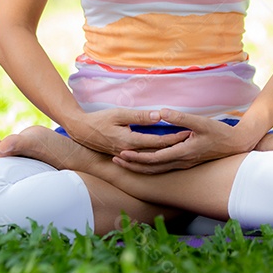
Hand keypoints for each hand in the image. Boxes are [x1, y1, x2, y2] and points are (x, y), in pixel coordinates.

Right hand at [64, 108, 190, 157]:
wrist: (81, 131)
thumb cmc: (99, 120)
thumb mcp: (119, 114)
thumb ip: (140, 116)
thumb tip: (159, 116)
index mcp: (130, 142)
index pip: (158, 142)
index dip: (174, 138)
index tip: (188, 132)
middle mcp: (130, 152)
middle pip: (158, 152)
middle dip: (175, 146)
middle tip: (192, 139)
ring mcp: (127, 156)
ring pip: (152, 158)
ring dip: (167, 152)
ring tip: (183, 146)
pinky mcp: (124, 156)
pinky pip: (144, 159)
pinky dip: (156, 156)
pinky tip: (165, 152)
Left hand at [111, 109, 270, 173]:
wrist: (235, 145)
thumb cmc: (219, 132)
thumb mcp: (201, 122)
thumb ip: (181, 118)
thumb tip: (162, 112)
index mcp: (182, 153)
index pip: (153, 159)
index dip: (136, 158)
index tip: (121, 154)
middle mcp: (181, 162)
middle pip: (151, 168)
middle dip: (132, 165)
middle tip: (115, 160)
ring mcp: (183, 164)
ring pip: (156, 170)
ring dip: (139, 167)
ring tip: (124, 162)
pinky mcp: (186, 162)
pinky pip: (163, 167)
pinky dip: (150, 166)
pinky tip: (143, 161)